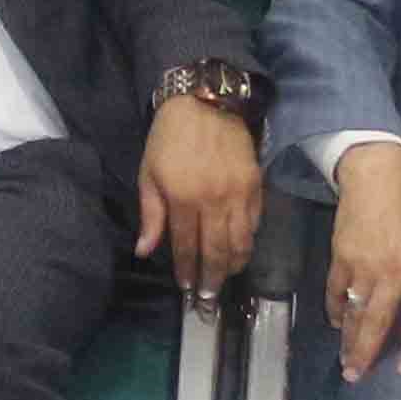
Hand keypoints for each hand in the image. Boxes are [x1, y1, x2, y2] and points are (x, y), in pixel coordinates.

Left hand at [134, 94, 267, 293]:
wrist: (205, 103)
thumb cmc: (169, 138)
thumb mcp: (148, 173)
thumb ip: (150, 215)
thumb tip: (144, 251)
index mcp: (183, 198)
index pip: (187, 246)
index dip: (187, 270)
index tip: (187, 287)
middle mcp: (213, 201)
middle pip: (216, 251)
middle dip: (212, 277)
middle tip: (208, 296)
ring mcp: (238, 195)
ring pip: (240, 242)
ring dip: (233, 265)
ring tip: (224, 277)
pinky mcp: (256, 187)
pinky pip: (255, 224)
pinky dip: (249, 242)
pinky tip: (240, 250)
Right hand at [325, 138, 400, 379]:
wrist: (379, 174)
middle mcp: (393, 274)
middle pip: (379, 322)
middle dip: (366, 353)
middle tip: (356, 378)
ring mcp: (363, 266)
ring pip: (354, 311)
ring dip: (348, 340)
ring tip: (344, 363)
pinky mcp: (341, 255)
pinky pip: (334, 289)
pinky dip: (334, 309)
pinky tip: (336, 323)